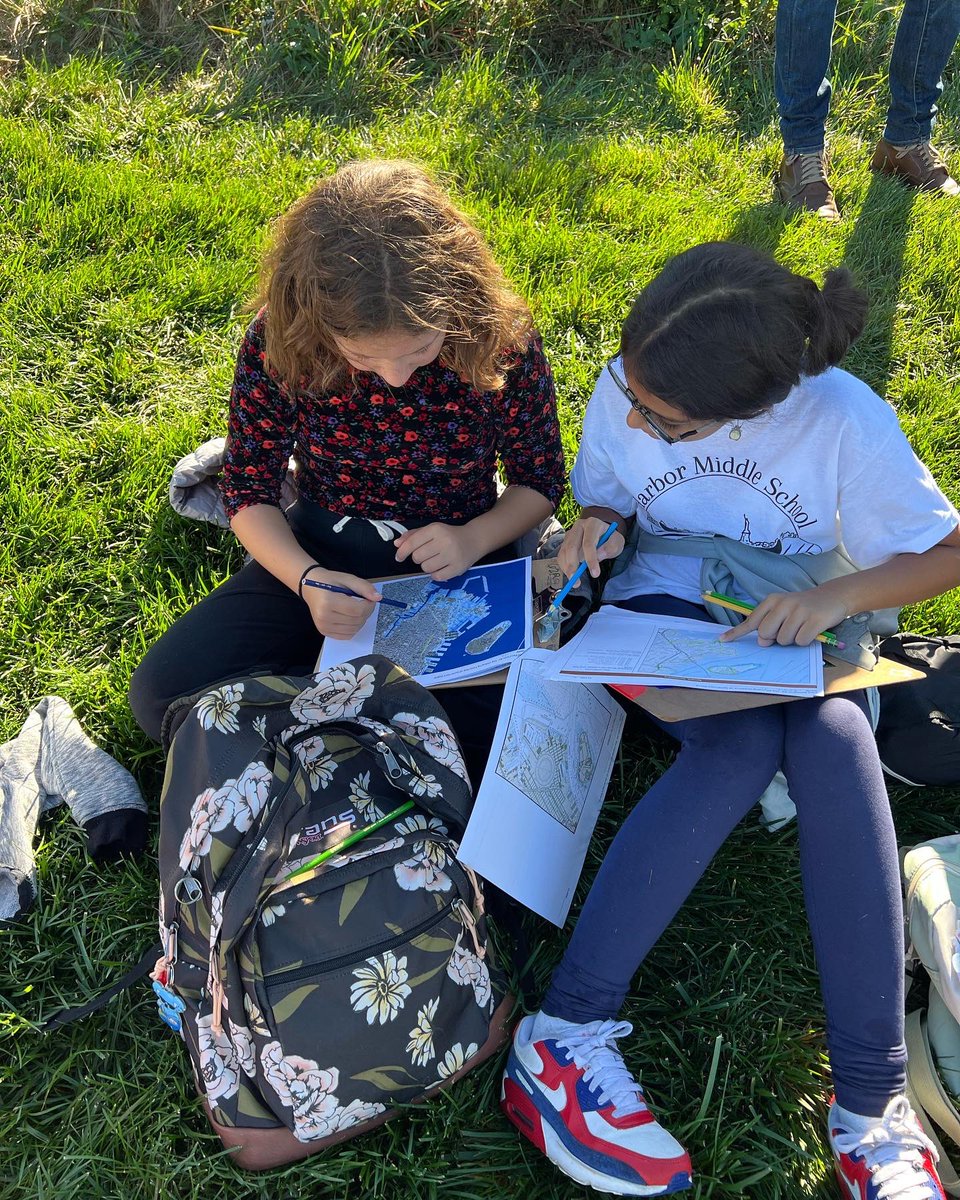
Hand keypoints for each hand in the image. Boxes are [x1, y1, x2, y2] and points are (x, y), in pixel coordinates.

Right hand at [302, 570, 379, 638]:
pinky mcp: (324, 632)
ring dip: (361, 620)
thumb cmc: (329, 582)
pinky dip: (353, 627)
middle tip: (364, 602)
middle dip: (366, 612)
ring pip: (354, 629)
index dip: (369, 605)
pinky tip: (350, 617)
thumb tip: (378, 598)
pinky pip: (347, 635)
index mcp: (328, 602)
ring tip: (356, 609)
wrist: (310, 588)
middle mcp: (324, 617)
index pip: (357, 610)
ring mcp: (323, 626)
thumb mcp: (347, 579)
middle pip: (357, 621)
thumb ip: (364, 587)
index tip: (370, 599)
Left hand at [393, 523, 481, 581]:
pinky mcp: (458, 568)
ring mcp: (452, 555)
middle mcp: (444, 541)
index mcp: (435, 529)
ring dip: (427, 566)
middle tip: (428, 555)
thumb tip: (397, 544)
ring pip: (426, 568)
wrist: (474, 539)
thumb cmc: (449, 535)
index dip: (402, 552)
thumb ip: (413, 536)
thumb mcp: (431, 530)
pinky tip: (442, 567)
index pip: (412, 543)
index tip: (399, 558)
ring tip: (436, 560)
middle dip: (418, 558)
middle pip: (417, 557)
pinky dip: (436, 574)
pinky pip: (437, 577)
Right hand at [557, 517, 624, 579]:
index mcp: (592, 524)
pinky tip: (570, 575)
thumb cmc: (610, 538)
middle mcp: (579, 526)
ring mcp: (570, 534)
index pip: (589, 542)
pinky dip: (564, 567)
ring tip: (574, 582)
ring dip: (567, 568)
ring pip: (564, 551)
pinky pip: (561, 555)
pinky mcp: (565, 542)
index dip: (591, 559)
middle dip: (573, 565)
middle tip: (576, 580)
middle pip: (571, 546)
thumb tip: (598, 557)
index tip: (595, 574)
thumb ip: (611, 548)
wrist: (603, 533)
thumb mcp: (617, 542)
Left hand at [719, 588, 847, 647]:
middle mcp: (784, 603)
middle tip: (787, 630)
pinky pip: (801, 641)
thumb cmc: (802, 608)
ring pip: (783, 640)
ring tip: (801, 627)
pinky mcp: (815, 620)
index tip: (723, 640)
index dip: (737, 632)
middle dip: (774, 638)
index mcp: (772, 600)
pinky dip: (805, 640)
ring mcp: (800, 611)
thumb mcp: (782, 611)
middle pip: (765, 633)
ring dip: (792, 640)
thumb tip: (762, 642)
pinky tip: (811, 630)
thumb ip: (769, 625)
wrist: (831, 597)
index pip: (751, 620)